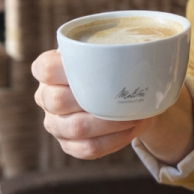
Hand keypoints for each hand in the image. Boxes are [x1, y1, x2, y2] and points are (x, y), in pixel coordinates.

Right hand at [32, 50, 155, 159]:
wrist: (118, 87)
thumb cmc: (112, 61)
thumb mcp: (109, 47)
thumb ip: (114, 45)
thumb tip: (146, 45)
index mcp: (50, 69)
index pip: (46, 68)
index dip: (64, 69)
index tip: (93, 66)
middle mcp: (47, 97)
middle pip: (60, 101)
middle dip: (97, 99)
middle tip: (128, 94)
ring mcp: (55, 123)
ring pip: (76, 128)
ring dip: (111, 123)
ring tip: (137, 114)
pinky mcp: (68, 144)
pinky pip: (88, 148)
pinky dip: (114, 140)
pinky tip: (133, 129)